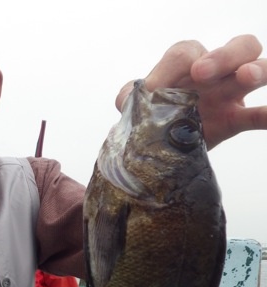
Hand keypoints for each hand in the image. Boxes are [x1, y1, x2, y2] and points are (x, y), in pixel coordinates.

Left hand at [116, 35, 266, 149]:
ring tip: (248, 77)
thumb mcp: (134, 105)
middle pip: (235, 48)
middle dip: (223, 55)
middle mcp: (214, 72)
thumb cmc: (149, 114)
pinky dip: (266, 114)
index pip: (186, 53)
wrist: (156, 144)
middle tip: (202, 73)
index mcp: (185, 63)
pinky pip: (256, 115)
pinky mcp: (234, 120)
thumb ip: (130, 97)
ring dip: (256, 70)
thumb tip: (128, 101)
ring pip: (256, 70)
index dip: (174, 65)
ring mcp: (228, 94)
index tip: (157, 86)